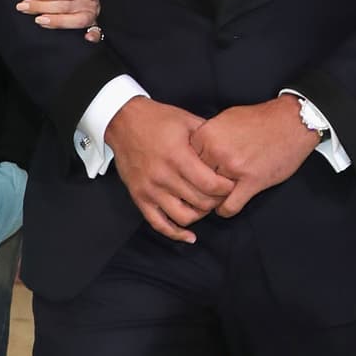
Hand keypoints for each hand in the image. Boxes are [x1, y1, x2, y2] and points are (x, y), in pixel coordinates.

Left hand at [17, 0, 101, 38]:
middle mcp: (92, 1)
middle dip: (43, 7)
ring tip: (38, 20)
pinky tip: (85, 39)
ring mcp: (92, 15)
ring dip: (56, 22)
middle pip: (68, 6)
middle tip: (25, 7)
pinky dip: (93, 36)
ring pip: (77, 21)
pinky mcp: (92, 26)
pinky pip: (96, 33)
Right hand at [105, 98, 235, 241]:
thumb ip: (208, 137)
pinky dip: (175, 233)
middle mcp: (163, 176)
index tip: (231, 185)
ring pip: (183, 217)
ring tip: (204, 206)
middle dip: (216, 201)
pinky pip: (158, 224)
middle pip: (199, 202)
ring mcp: (150, 190)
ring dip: (199, 215)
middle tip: (221, 195)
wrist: (124, 122)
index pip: (210, 184)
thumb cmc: (158, 120)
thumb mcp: (187, 121)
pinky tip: (189, 236)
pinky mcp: (139, 197)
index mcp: (177, 157)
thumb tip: (229, 151)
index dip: (225, 188)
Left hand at [190, 98, 319, 217]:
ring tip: (215, 198)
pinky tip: (227, 205)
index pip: (184, 162)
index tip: (193, 176)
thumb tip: (193, 151)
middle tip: (202, 191)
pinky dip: (225, 210)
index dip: (188, 170)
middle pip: (195, 180)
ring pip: (210, 195)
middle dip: (198, 187)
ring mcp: (234, 168)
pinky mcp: (252, 182)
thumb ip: (208, 137)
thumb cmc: (260, 119)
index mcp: (207, 134)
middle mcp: (217, 151)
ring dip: (212, 200)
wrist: (292, 121)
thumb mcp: (225, 119)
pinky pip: (229, 207)